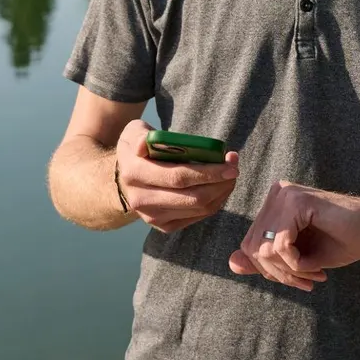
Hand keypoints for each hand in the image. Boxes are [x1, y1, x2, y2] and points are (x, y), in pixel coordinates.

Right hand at [115, 120, 239, 232]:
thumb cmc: (137, 149)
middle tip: (234, 168)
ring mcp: (152, 217)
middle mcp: (141, 200)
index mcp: (134, 174)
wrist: (124, 178)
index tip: (230, 163)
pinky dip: (215, 201)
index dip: (208, 171)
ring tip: (230, 176)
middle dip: (220, 183)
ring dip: (221, 192)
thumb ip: (142, 136)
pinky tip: (219, 187)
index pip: (178, 176)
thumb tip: (145, 144)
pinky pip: (198, 216)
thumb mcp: (134, 133)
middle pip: (193, 197)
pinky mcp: (164, 226)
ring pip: (199, 209)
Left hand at [228, 180, 359, 291]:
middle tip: (306, 282)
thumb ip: (265, 259)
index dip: (268, 270)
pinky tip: (317, 267)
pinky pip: (281, 244)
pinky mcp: (299, 201)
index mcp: (274, 205)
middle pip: (254, 247)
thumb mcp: (297, 258)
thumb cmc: (341, 242)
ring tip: (313, 275)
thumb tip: (232, 264)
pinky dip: (296, 264)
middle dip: (278, 274)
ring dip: (289, 272)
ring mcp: (286, 194)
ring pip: (266, 248)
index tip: (297, 280)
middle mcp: (277, 194)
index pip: (250, 244)